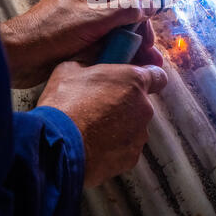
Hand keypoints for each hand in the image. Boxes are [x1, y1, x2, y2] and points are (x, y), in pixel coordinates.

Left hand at [0, 0, 159, 87]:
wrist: (19, 57)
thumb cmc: (51, 32)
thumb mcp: (92, 18)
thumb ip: (124, 11)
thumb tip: (151, 5)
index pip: (123, 0)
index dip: (139, 20)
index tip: (150, 41)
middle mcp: (84, 4)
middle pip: (119, 19)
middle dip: (136, 38)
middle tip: (150, 58)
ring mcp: (80, 24)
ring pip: (111, 35)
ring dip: (127, 49)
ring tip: (144, 66)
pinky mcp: (76, 42)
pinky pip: (100, 46)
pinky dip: (113, 55)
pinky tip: (126, 67)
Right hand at [37, 61, 167, 186]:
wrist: (57, 148)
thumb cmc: (65, 104)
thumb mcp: (70, 69)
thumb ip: (90, 61)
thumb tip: (94, 56)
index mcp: (134, 81)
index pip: (158, 76)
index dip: (146, 78)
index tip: (129, 82)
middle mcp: (144, 107)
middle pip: (140, 103)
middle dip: (124, 103)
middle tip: (98, 105)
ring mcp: (139, 135)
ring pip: (133, 127)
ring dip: (118, 126)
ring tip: (90, 128)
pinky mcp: (131, 159)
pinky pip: (124, 148)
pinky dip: (113, 147)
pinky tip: (91, 145)